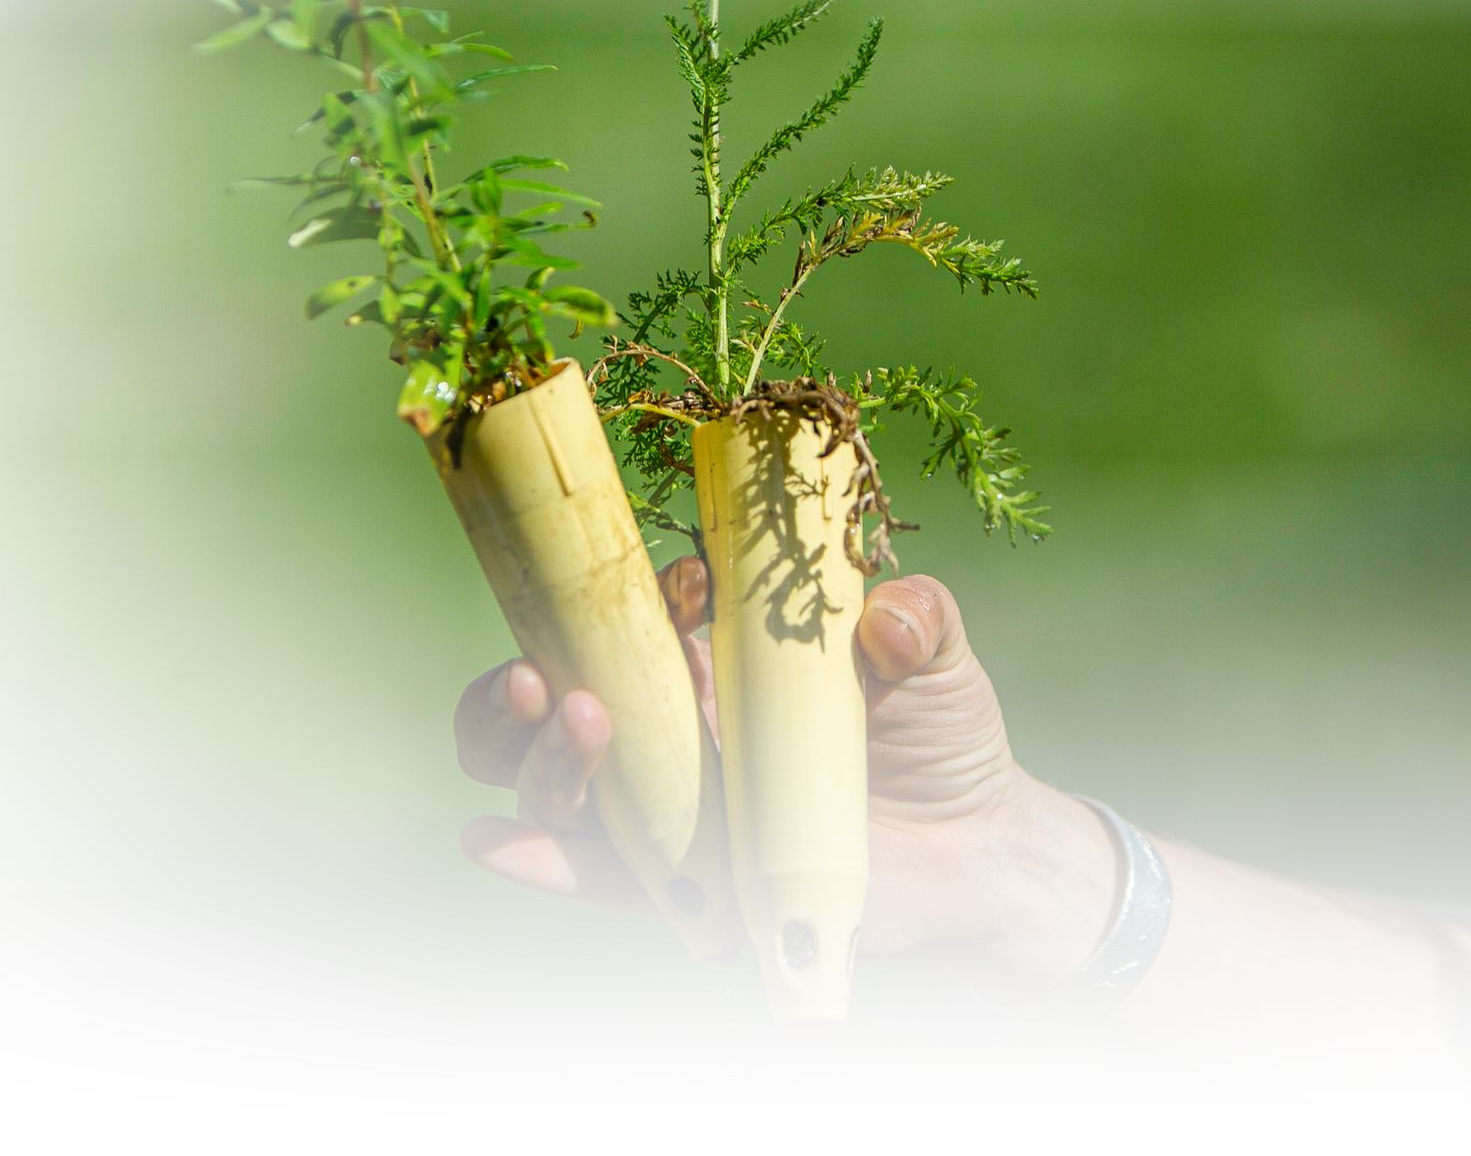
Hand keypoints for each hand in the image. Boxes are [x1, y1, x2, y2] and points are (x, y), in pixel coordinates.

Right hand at [453, 559, 1118, 981]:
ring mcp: (671, 809)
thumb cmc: (939, 735)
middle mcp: (669, 732)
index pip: (621, 619)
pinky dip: (538, 861)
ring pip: (552, 785)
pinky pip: (596, 877)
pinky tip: (494, 843)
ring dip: (540, 758)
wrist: (977, 849)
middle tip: (541, 675)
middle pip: (542, 706)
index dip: (620, 594)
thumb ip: (921, 614)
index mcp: (705, 663)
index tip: (688, 583)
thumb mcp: (937, 656)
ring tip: (582, 725)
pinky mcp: (688, 886)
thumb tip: (886, 612)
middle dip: (512, 687)